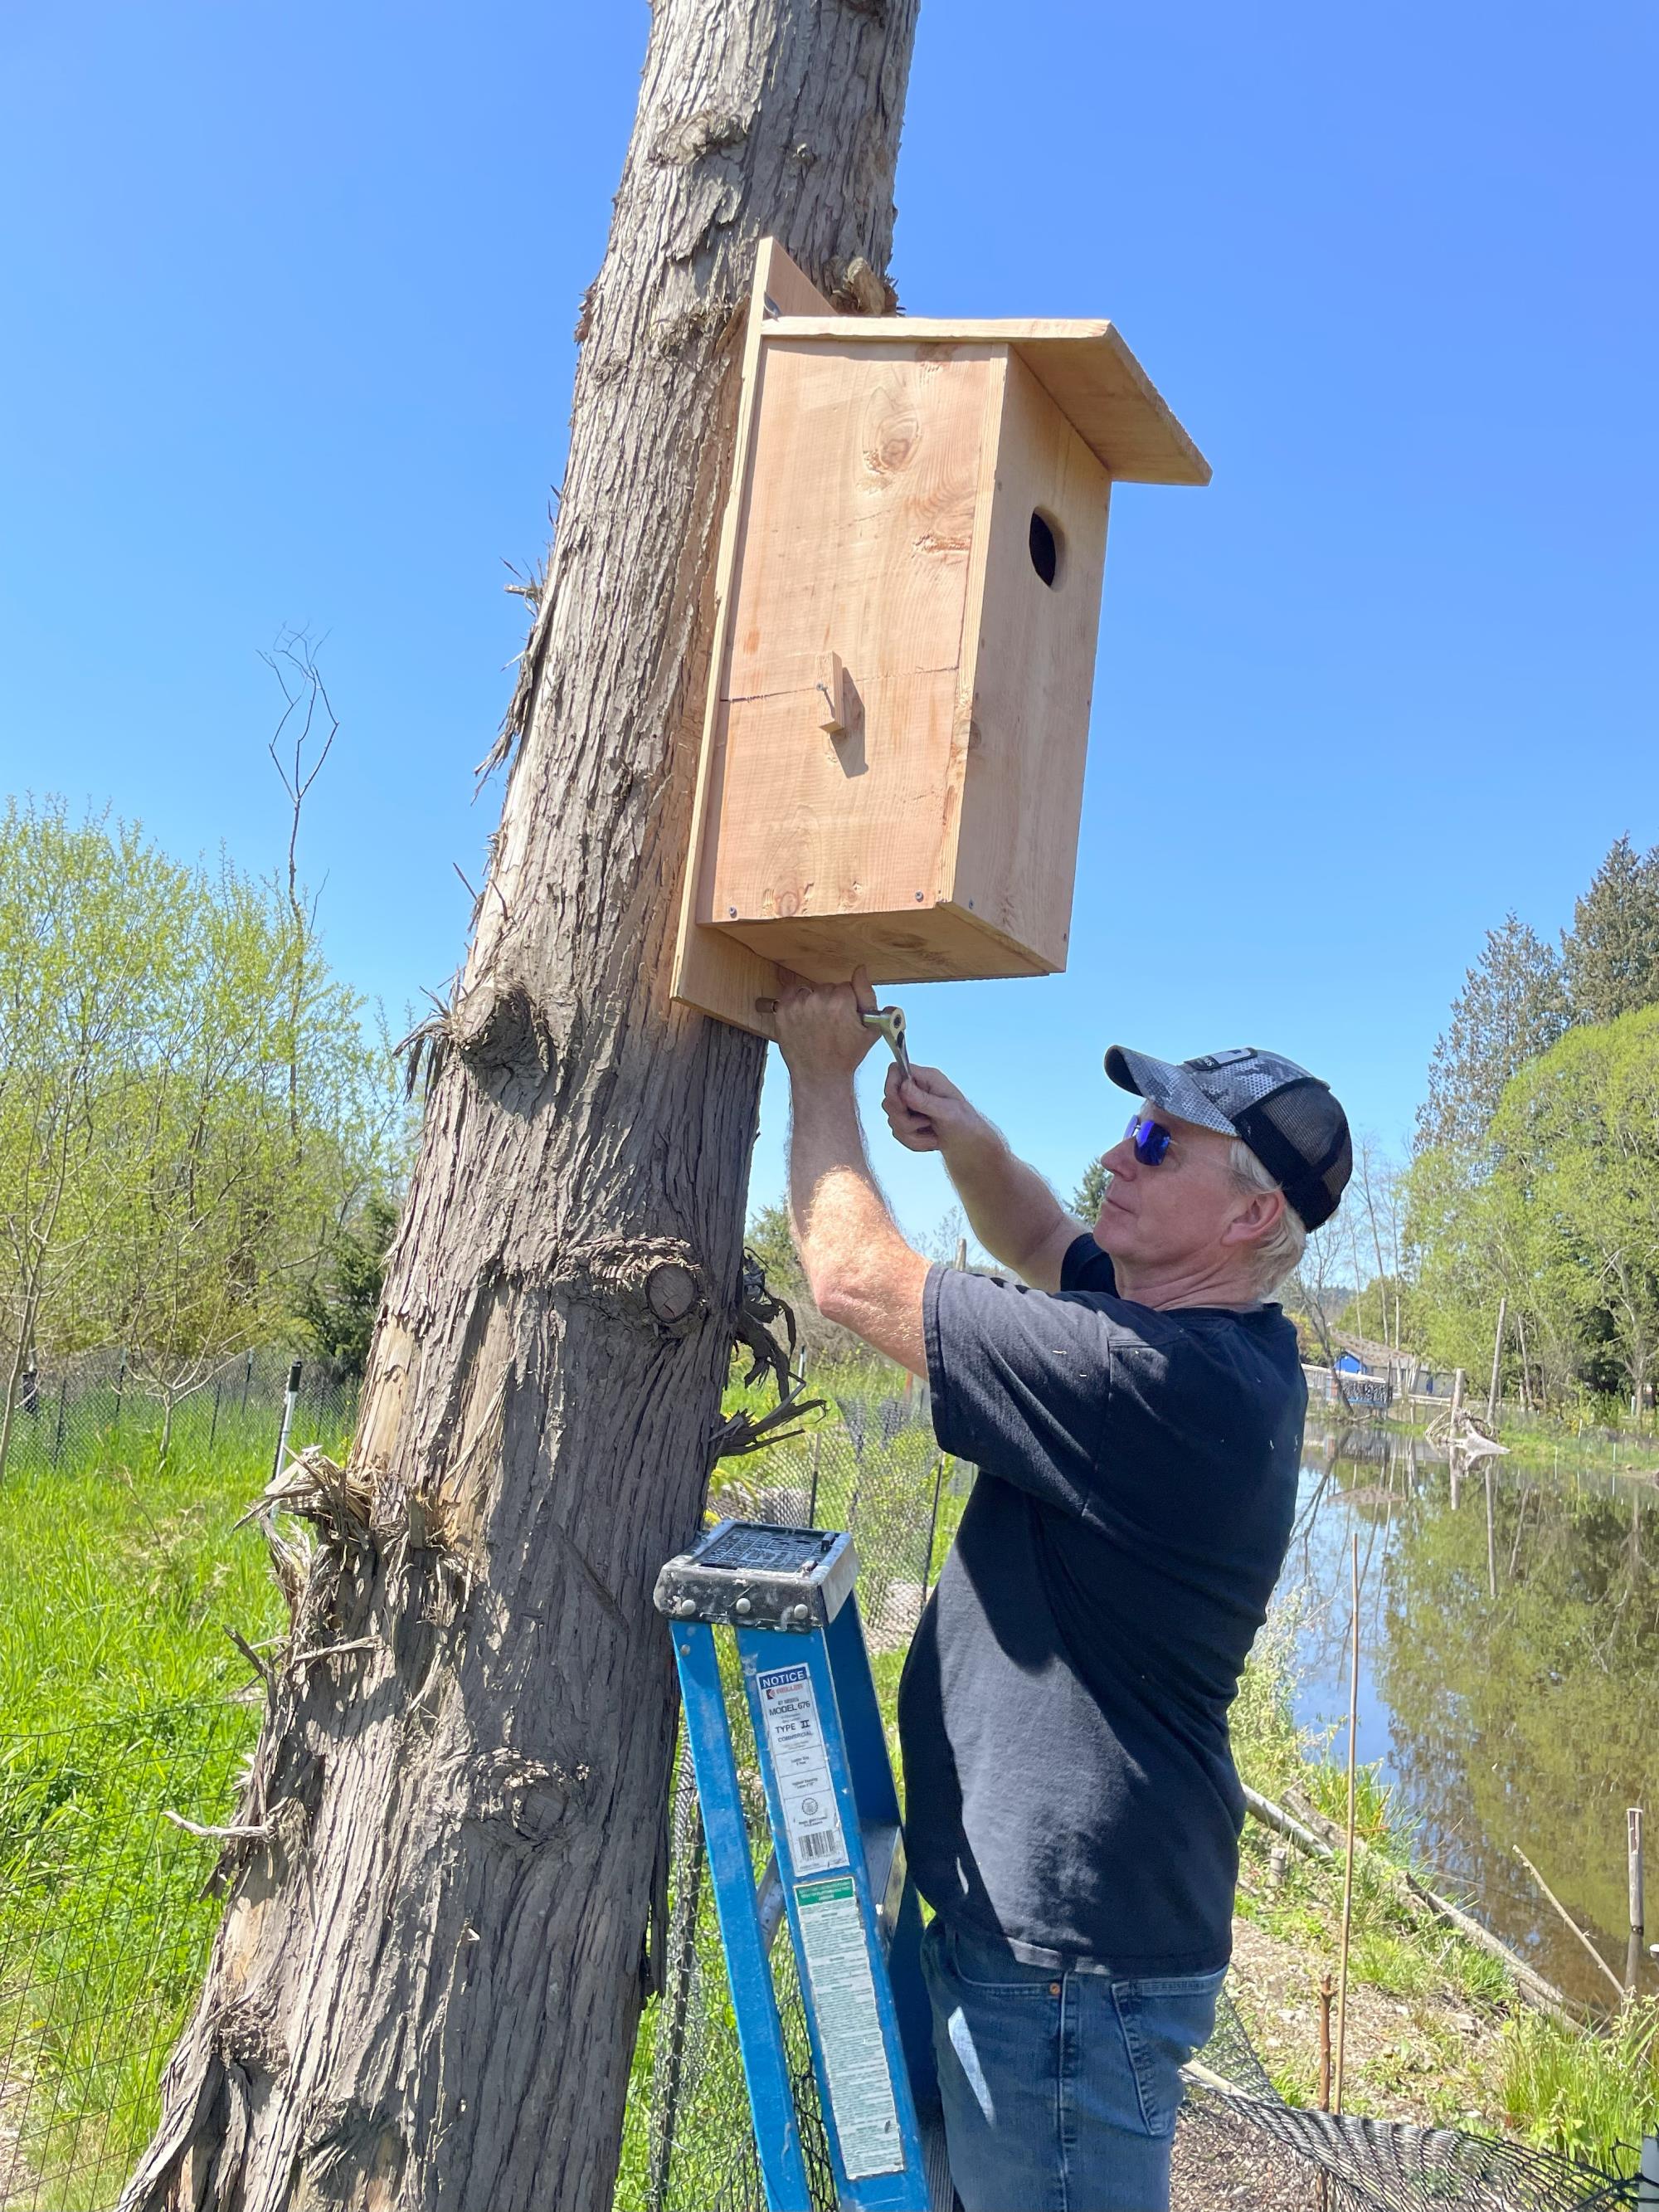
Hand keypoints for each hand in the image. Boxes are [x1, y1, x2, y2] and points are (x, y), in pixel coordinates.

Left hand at [770, 966, 880, 1082]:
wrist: (820, 1075)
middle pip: (828, 987)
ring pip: (811, 991)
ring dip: (814, 1002)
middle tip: (832, 1023)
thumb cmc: (847, 1055)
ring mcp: (798, 1006)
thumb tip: (861, 969)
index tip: (845, 1018)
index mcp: (841, 1002)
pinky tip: (804, 1018)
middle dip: (831, 1001)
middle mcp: (818, 1000)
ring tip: (817, 1024)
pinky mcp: (782, 1011)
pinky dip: (797, 1002)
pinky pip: (792, 993)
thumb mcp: (870, 1028)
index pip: (846, 987)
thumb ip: (867, 994)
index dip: (848, 1003)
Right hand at [881, 1060, 987, 1156]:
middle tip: (926, 1123)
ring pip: (892, 1119)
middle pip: (889, 1099)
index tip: (902, 1105)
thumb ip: (924, 1100)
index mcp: (927, 1079)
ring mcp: (911, 1107)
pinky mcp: (908, 1122)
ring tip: (933, 1135)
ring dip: (912, 1134)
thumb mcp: (948, 1111)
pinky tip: (931, 1140)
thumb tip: (904, 1086)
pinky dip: (914, 1142)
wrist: (970, 1145)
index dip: (891, 1086)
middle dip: (904, 1118)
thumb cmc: (966, 1123)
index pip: (896, 1071)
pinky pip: (897, 1133)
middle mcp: (916, 1090)